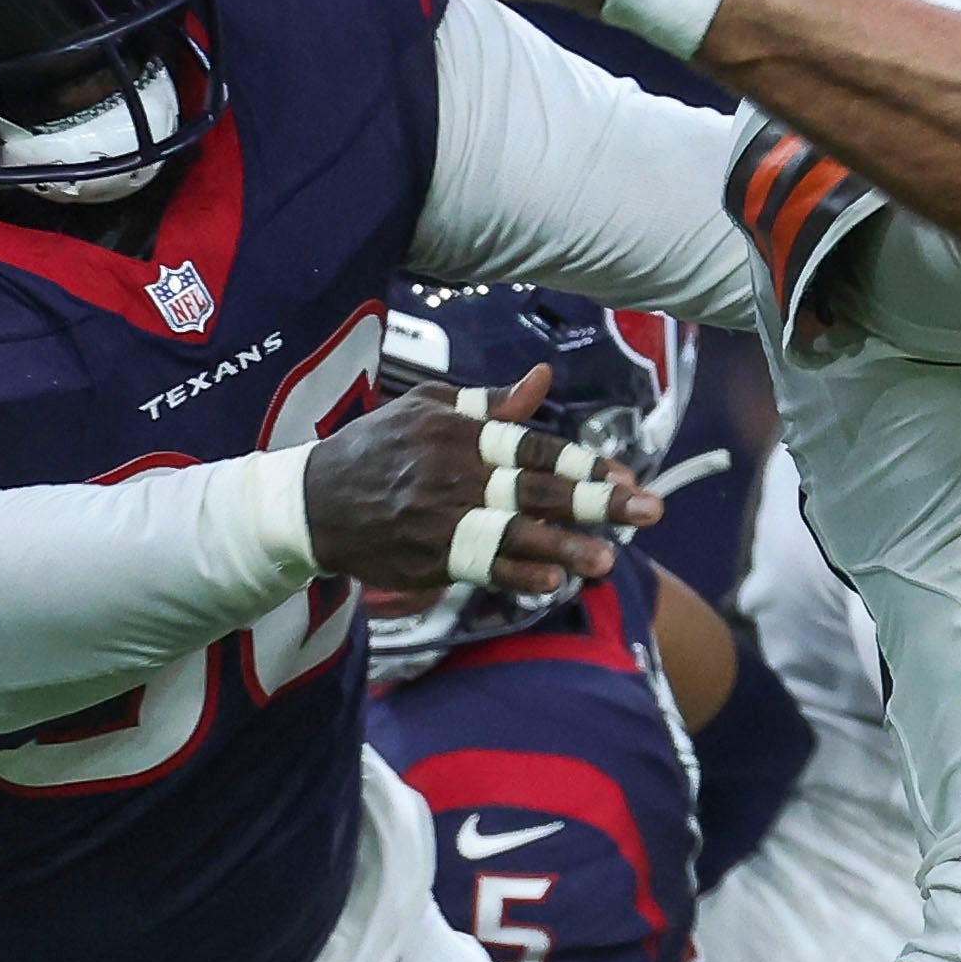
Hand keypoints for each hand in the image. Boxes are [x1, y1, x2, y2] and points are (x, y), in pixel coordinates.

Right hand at [301, 364, 662, 598]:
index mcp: (459, 433)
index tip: (628, 478)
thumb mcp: (427, 410)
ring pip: (511, 534)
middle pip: (535, 489)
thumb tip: (543, 379)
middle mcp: (453, 474)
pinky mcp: (424, 558)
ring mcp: (438, 519)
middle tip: (649, 511)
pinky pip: (477, 566)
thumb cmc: (377, 449)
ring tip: (607, 562)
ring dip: (562, 548)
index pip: (533, 448)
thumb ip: (491, 404)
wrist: (311, 502)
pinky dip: (514, 573)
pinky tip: (549, 581)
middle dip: (596, 502)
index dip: (583, 464)